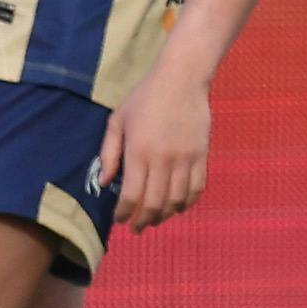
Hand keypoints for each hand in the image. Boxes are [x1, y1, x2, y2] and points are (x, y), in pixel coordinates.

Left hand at [96, 59, 214, 230]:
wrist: (182, 80)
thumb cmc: (145, 97)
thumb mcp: (118, 120)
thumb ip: (110, 152)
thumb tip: (105, 182)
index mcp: (139, 152)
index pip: (131, 195)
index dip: (124, 213)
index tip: (120, 219)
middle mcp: (163, 160)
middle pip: (154, 203)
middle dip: (143, 221)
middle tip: (137, 227)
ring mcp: (185, 159)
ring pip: (176, 200)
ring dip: (165, 215)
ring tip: (156, 218)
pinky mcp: (202, 156)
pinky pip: (197, 188)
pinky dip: (187, 203)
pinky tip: (178, 206)